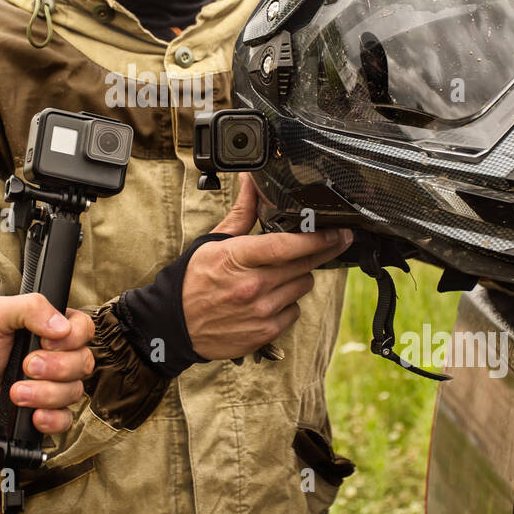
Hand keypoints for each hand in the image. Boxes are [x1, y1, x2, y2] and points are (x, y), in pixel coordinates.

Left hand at [0, 293, 94, 445]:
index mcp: (48, 330)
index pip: (84, 329)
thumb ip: (28, 307)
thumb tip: (63, 326)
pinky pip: (66, 420)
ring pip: (74, 392)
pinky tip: (31, 415)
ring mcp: (50, 388)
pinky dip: (51, 418)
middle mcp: (55, 358)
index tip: (46, 340)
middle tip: (25, 366)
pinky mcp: (43, 416)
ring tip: (14, 392)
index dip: (74, 336)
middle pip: (83, 362)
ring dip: (44, 393)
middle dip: (56, 367)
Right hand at [183, 176, 351, 359]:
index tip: (338, 231)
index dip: (318, 238)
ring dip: (299, 276)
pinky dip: (288, 302)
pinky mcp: (265, 333)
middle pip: (304, 265)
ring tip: (279, 273)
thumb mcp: (214, 241)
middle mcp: (252, 287)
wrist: (174, 325)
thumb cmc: (193, 279)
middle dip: (321, 251)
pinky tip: (271, 297)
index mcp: (237, 259)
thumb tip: (251, 181)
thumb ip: (242, 212)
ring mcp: (260, 312)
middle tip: (332, 241)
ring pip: (303, 286)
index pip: (287, 246)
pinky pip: (294, 311)